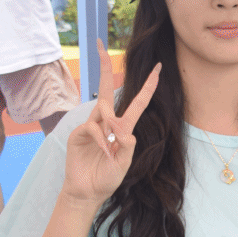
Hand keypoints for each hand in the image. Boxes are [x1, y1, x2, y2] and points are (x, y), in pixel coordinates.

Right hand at [62, 40, 161, 205]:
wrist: (87, 192)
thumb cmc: (107, 178)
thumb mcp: (125, 163)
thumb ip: (127, 146)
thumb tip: (123, 129)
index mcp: (123, 128)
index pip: (137, 102)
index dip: (148, 86)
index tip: (158, 68)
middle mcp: (106, 123)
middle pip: (106, 90)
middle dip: (104, 66)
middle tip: (101, 44)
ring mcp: (91, 126)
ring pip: (102, 109)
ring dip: (110, 125)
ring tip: (111, 148)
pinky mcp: (79, 133)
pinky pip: (93, 127)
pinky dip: (101, 139)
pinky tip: (104, 151)